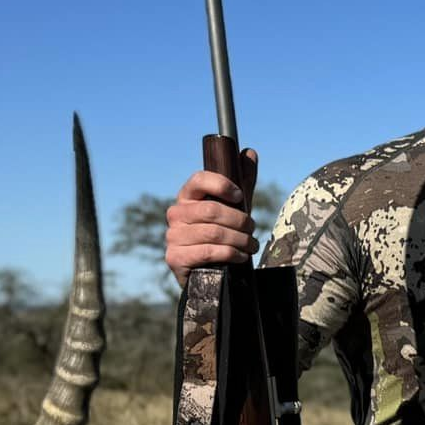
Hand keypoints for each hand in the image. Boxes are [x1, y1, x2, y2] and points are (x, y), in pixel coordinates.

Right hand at [164, 147, 260, 276]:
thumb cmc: (222, 234)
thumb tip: (249, 152)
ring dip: (239, 240)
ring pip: (213, 233)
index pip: (198, 179)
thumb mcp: (235, 208)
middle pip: (211, 210)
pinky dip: (230, 254)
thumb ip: (243, 182)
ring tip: (251, 245)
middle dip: (239, 220)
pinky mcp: (175, 258)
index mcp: (187, 197)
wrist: (209, 272)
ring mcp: (172, 236)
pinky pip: (207, 252)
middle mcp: (175, 214)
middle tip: (252, 229)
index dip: (220, 184)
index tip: (239, 196)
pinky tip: (241, 257)